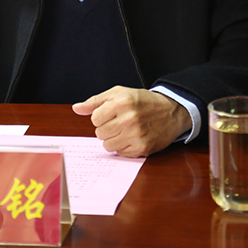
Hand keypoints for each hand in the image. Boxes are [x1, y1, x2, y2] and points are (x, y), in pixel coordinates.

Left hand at [72, 86, 191, 157]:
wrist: (171, 111)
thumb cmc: (142, 101)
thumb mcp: (119, 93)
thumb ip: (95, 101)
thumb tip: (76, 108)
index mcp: (122, 103)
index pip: (95, 119)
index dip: (101, 117)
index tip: (111, 114)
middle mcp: (129, 119)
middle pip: (99, 133)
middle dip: (106, 128)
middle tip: (118, 122)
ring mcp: (136, 135)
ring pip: (108, 145)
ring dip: (113, 139)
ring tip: (124, 131)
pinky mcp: (142, 148)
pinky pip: (120, 154)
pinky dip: (123, 147)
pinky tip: (132, 138)